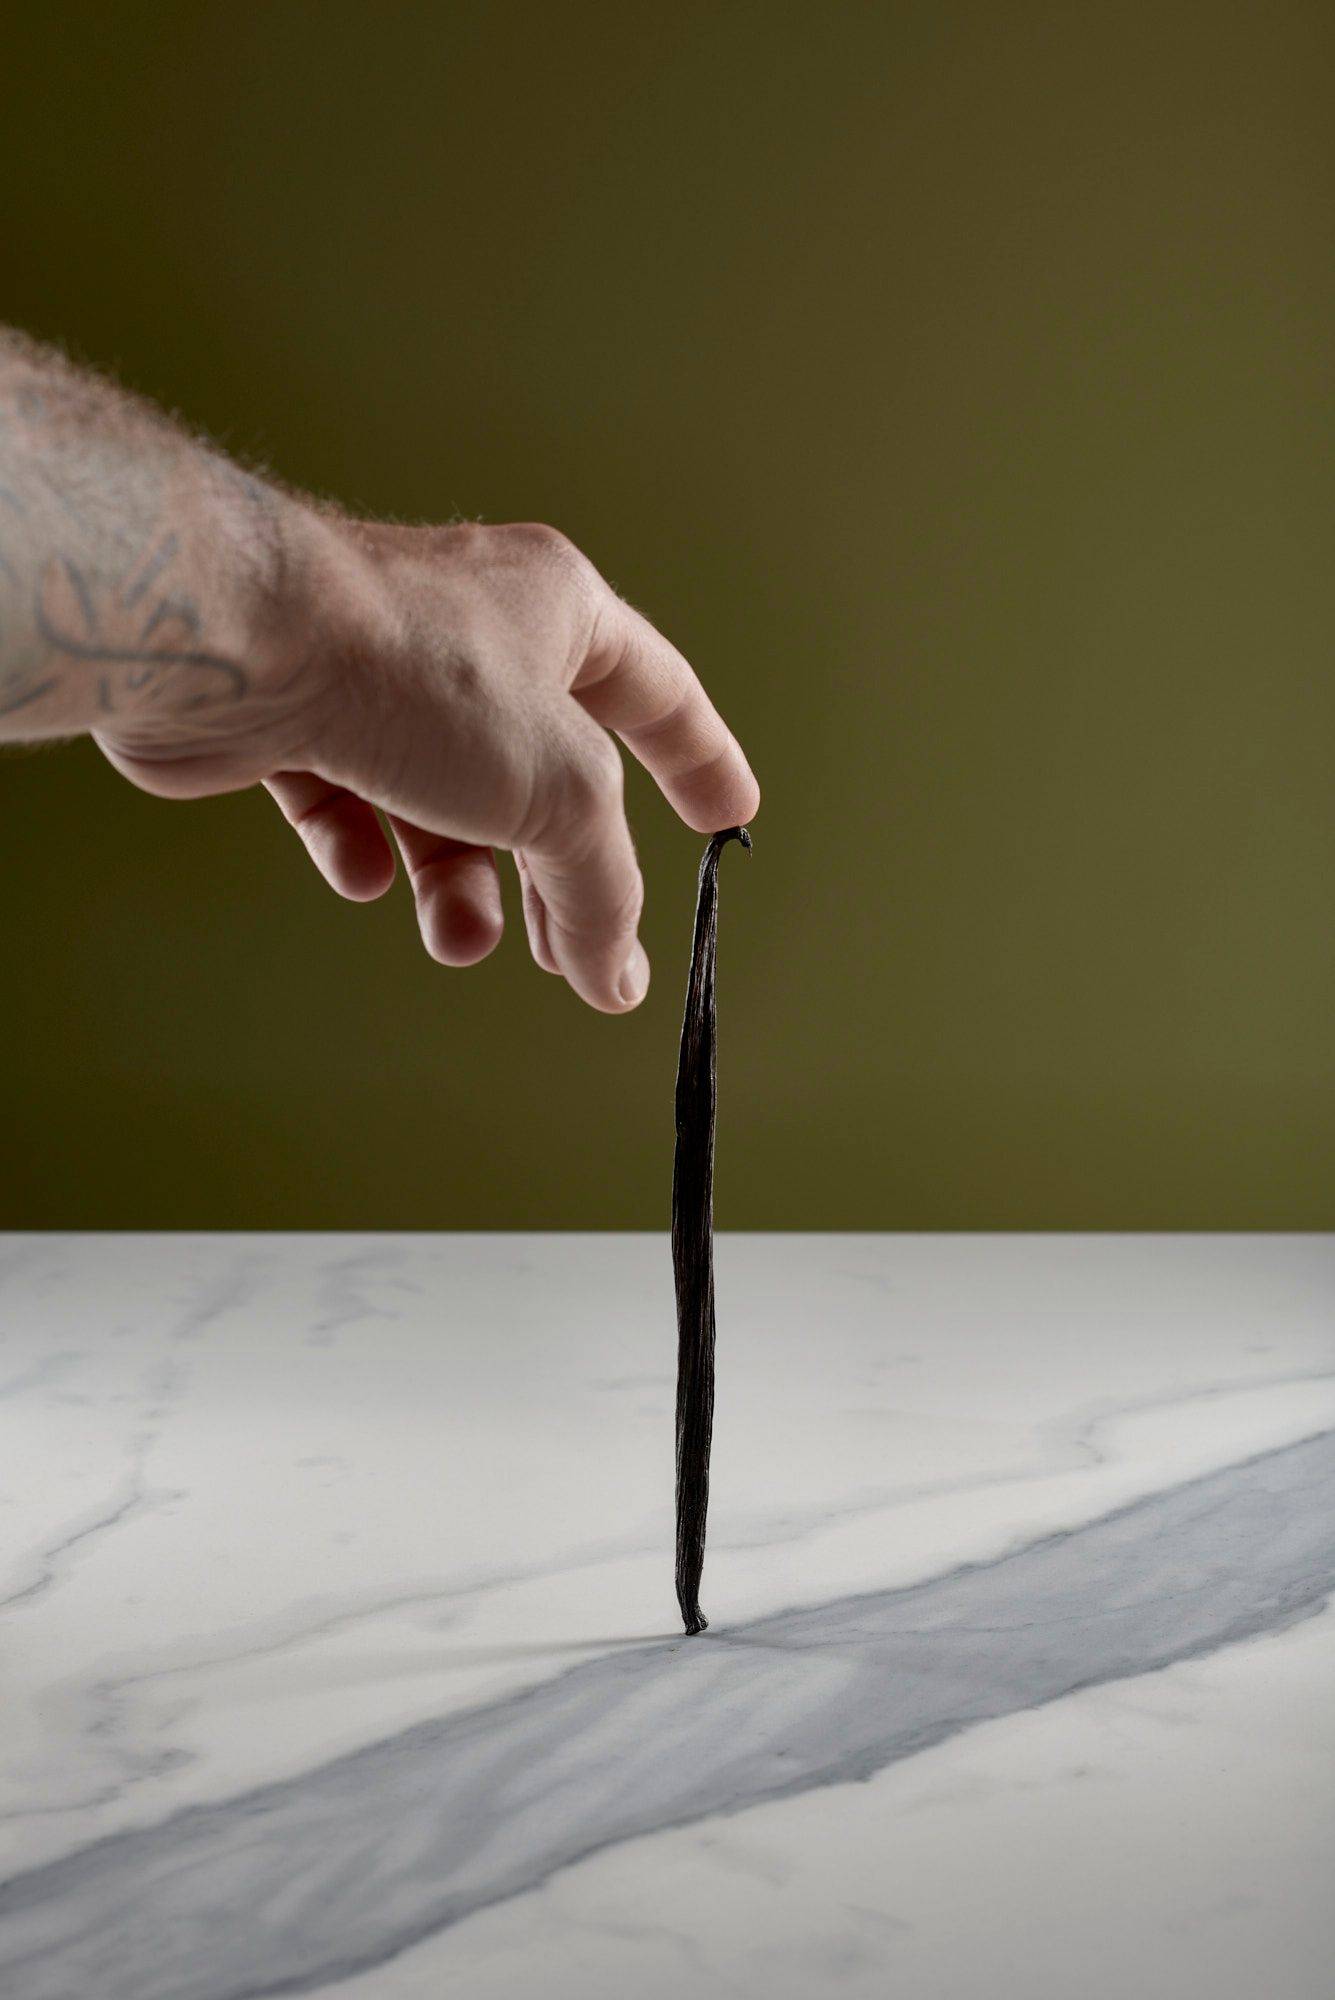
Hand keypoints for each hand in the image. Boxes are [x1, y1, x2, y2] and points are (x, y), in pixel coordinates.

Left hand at [97, 517, 759, 1011]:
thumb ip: (602, 889)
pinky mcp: (297, 714)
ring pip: (444, 801)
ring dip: (457, 881)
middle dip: (558, 871)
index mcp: (558, 608)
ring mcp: (380, 671)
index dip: (700, 760)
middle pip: (544, 773)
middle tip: (577, 955)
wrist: (236, 642)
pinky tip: (363, 872)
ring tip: (457, 938)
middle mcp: (473, 631)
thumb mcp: (561, 792)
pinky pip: (350, 799)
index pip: (657, 694)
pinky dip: (364, 847)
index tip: (726, 819)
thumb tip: (618, 978)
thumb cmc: (415, 670)